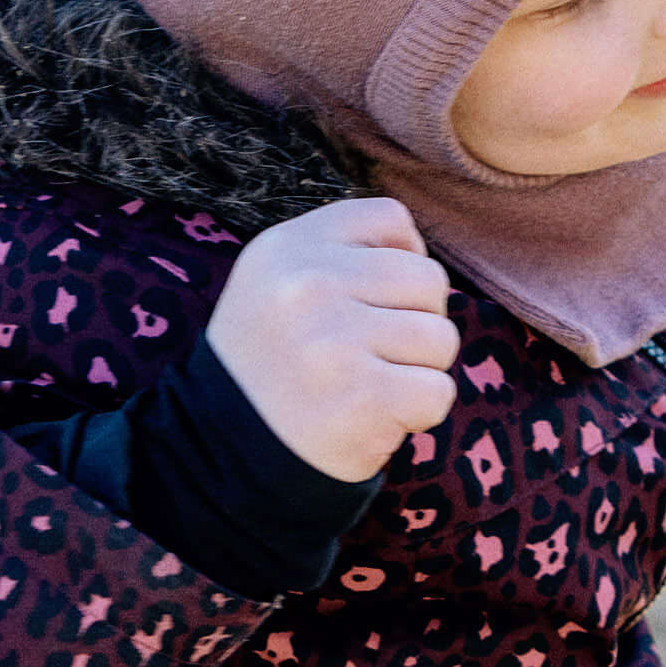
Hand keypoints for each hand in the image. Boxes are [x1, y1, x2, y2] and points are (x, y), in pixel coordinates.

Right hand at [205, 196, 459, 480]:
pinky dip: (419, 412)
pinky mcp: (362, 396)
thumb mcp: (277, 280)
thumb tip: (419, 251)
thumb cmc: (273, 363)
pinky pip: (439, 391)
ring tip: (369, 384)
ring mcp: (334, 340)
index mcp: (288, 246)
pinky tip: (376, 416)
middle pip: (428, 280)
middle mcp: (308, 284)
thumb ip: (342, 252)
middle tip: (369, 354)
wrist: (224, 449)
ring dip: (419, 370)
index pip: (391, 218)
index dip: (401, 258)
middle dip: (415, 320)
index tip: (372, 299)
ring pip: (441, 337)